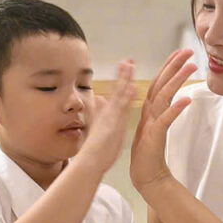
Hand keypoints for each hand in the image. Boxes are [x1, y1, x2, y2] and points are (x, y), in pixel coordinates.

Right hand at [81, 60, 136, 174]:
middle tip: (129, 60)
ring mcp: (111, 117)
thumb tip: (99, 99)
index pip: (116, 94)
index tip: (125, 67)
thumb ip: (99, 112)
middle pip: (118, 90)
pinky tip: (133, 87)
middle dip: (124, 74)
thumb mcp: (97, 128)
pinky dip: (127, 96)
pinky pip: (122, 108)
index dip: (122, 80)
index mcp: (107, 114)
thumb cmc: (96, 151)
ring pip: (120, 95)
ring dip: (125, 79)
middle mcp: (109, 113)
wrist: (90, 162)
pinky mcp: (113, 124)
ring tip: (130, 65)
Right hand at [130, 50, 196, 193]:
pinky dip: (176, 108)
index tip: (179, 52)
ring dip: (177, 80)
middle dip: (173, 65)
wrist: (146, 177)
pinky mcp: (154, 136)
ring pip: (163, 96)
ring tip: (191, 67)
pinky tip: (187, 99)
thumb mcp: (156, 128)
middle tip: (187, 51)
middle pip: (160, 84)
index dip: (168, 66)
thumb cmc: (149, 153)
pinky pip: (166, 120)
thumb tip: (172, 98)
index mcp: (148, 110)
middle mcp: (148, 113)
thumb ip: (161, 112)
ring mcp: (150, 123)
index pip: (158, 82)